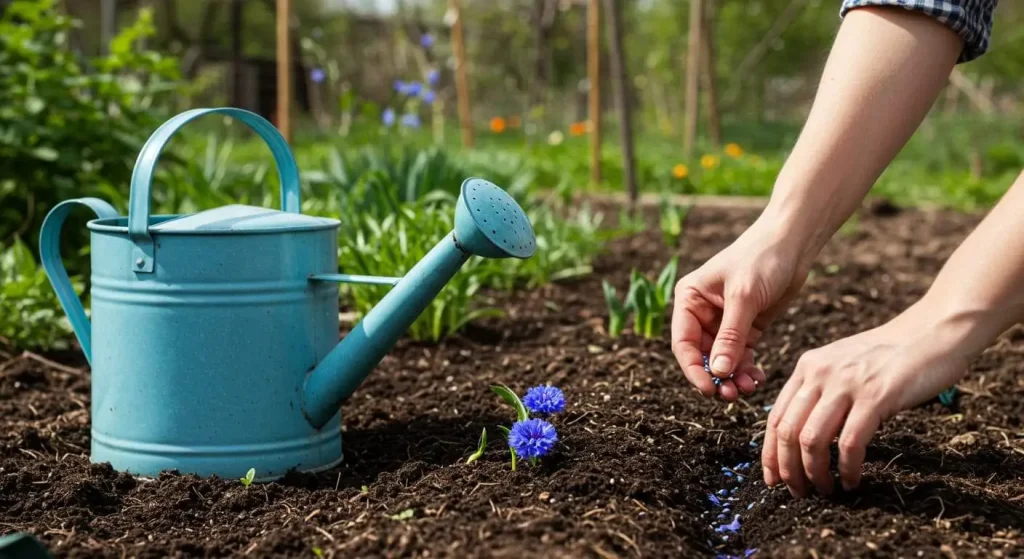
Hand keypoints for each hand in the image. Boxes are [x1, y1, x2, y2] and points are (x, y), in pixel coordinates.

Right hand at [671, 218, 809, 400]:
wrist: (793, 243)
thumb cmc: (762, 259)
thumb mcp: (744, 297)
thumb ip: (730, 336)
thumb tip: (719, 372)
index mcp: (690, 300)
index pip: (683, 342)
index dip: (693, 369)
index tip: (709, 389)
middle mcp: (702, 313)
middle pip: (702, 356)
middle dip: (716, 376)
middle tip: (731, 395)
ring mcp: (724, 322)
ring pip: (722, 360)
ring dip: (732, 377)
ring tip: (749, 388)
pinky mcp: (746, 327)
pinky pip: (741, 356)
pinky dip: (746, 369)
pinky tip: (757, 378)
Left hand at [761, 306, 969, 496]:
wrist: (933, 332)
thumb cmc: (890, 356)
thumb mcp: (842, 366)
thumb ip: (820, 392)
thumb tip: (801, 437)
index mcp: (807, 367)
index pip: (775, 417)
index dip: (770, 454)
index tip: (772, 479)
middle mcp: (820, 373)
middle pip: (787, 432)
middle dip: (788, 470)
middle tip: (798, 493)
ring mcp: (847, 384)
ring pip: (812, 440)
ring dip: (814, 473)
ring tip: (825, 490)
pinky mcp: (876, 396)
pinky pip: (850, 443)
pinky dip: (847, 468)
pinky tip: (852, 480)